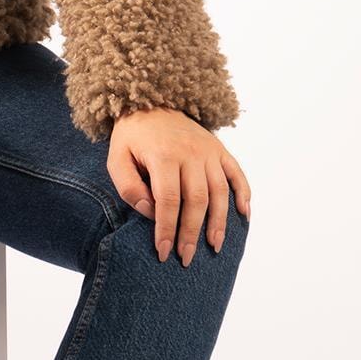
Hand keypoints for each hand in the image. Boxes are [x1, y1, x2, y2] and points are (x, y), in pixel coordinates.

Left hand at [107, 108, 250, 265]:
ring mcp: (208, 151)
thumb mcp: (116, 159)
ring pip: (220, 192)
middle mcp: (190, 153)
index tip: (164, 253)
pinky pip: (237, 173)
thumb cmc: (132, 137)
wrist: (151, 100)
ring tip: (215, 247)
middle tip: (187, 259)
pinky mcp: (219, 149)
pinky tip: (244, 215)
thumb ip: (129, 187)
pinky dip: (244, 194)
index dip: (167, 229)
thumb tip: (151, 212)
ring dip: (219, 222)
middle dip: (192, 234)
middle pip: (197, 201)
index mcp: (163, 156)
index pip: (168, 201)